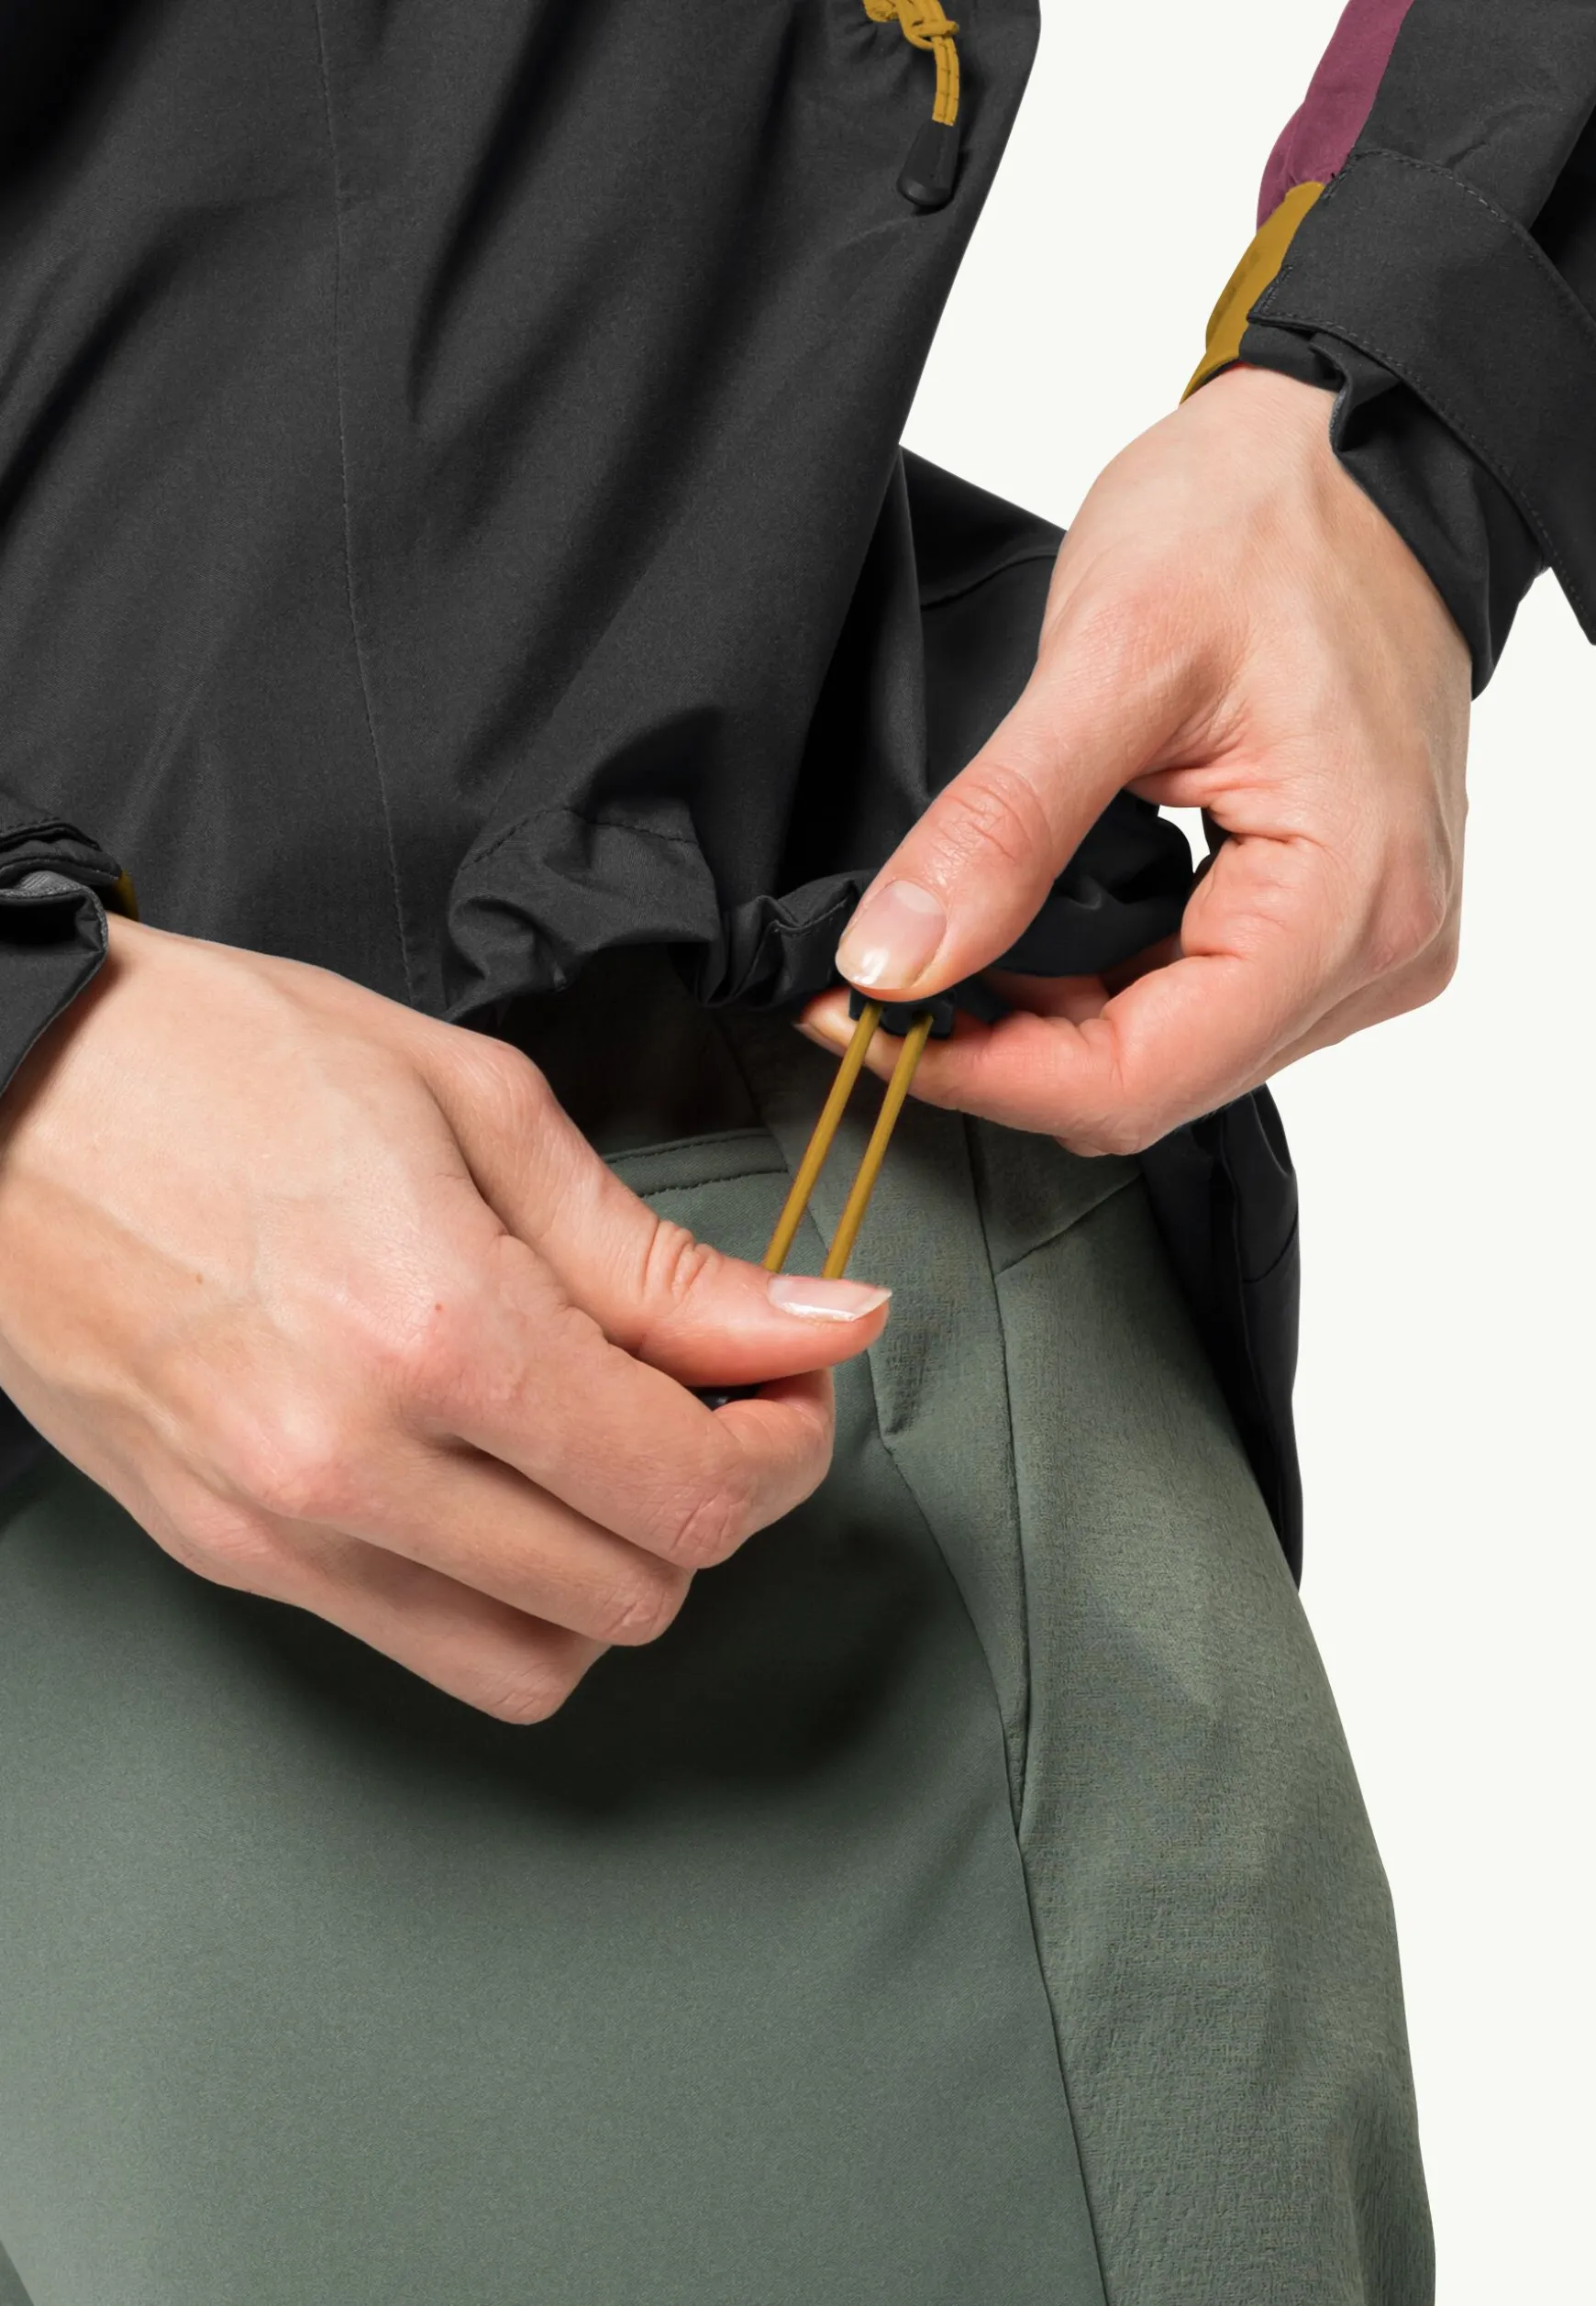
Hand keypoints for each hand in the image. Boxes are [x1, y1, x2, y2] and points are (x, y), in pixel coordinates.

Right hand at [0, 923, 888, 1716]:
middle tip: (711, 1397)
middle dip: (715, 1499)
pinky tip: (496, 1480)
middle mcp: (353, 1464)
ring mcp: (277, 1530)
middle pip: (638, 1592)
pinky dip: (502, 1593)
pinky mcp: (223, 1554)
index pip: (693, 1490)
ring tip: (600, 1447)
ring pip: (538, 1662)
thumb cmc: (218, 1060)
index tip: (793, 1379)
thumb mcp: (476, 1110)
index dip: (789, 1444)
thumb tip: (815, 1325)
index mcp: (438, 1331)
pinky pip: (420, 1644)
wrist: (1, 1088)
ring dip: (612, 1569)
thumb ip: (658, 1259)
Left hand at [802, 367, 1471, 1152]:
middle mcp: (1380, 951)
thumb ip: (1001, 827)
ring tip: (947, 947)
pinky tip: (1033, 932)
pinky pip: (1197, 1007)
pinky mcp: (1338, 923)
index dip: (982, 1072)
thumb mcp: (1111, 658)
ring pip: (1168, 1060)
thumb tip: (894, 962)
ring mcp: (1367, 945)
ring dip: (1046, 1026)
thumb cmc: (1271, 517)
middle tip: (879, 983)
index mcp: (1348, 902)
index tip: (858, 1023)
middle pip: (1151, 1085)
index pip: (1137, 1077)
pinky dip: (1098, 988)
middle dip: (1003, 1053)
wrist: (1360, 450)